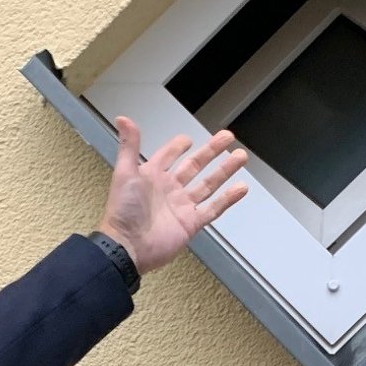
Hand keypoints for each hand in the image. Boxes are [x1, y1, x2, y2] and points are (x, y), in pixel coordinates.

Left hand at [97, 118, 248, 274]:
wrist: (128, 247)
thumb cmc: (123, 210)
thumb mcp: (125, 173)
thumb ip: (129, 146)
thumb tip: (123, 118)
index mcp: (152, 176)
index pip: (168, 156)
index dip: (177, 147)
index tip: (188, 139)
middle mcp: (169, 189)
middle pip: (195, 166)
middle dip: (211, 151)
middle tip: (228, 137)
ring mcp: (182, 206)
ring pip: (208, 184)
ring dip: (224, 170)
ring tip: (241, 156)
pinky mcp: (191, 223)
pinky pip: (213, 209)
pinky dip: (227, 199)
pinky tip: (241, 188)